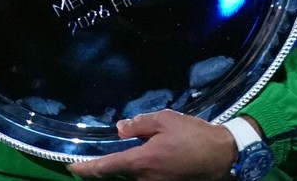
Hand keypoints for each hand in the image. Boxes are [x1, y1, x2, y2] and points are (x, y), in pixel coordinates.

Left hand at [66, 109, 235, 180]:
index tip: (71, 167)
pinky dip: (145, 168)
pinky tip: (154, 154)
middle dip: (111, 163)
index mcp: (141, 162)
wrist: (225, 155)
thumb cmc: (194, 135)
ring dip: (131, 165)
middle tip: (108, 149)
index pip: (104, 167)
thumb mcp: (165, 120)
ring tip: (139, 148)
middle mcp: (145, 179)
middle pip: (119, 173)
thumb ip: (139, 124)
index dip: (85, 168)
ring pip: (135, 176)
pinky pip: (148, 178)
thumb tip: (120, 128)